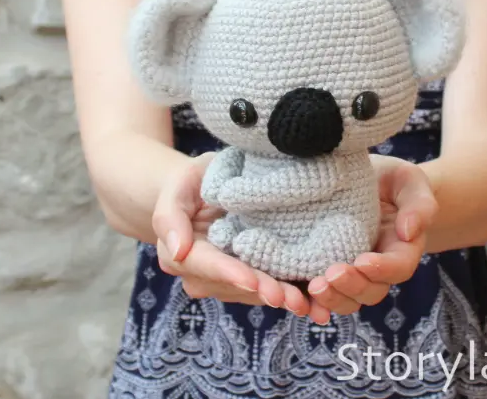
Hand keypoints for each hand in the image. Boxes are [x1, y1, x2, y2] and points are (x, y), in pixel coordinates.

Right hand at [153, 153, 330, 323]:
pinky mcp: (251, 277)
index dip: (230, 274)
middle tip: (290, 298)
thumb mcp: (178, 186)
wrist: (206, 188)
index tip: (252, 280)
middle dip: (263, 292)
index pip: (208, 266)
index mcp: (183, 254)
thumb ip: (170, 215)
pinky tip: (316, 304)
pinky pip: (269, 289)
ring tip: (309, 303)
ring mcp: (228, 280)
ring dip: (281, 298)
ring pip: (255, 293)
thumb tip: (177, 250)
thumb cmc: (192, 182)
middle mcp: (204, 275)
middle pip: (235, 286)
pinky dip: (293, 295)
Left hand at [306, 154, 438, 313]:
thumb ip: (418, 204)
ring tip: (314, 287)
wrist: (363, 180)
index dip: (383, 269)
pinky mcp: (327, 270)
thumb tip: (408, 232)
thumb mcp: (409, 181)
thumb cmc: (390, 179)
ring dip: (332, 299)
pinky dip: (311, 302)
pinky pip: (322, 294)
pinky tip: (297, 299)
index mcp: (401, 249)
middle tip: (331, 275)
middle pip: (371, 291)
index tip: (362, 260)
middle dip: (352, 287)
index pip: (399, 267)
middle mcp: (378, 268)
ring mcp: (353, 273)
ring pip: (347, 300)